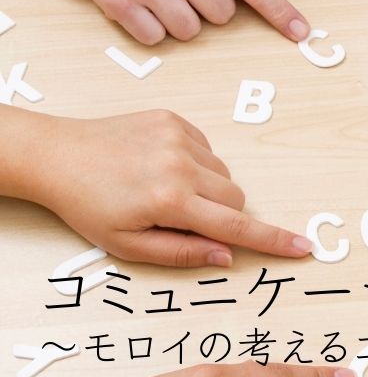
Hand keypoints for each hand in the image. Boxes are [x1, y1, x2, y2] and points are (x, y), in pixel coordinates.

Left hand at [1, 107, 311, 267]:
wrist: (56, 155)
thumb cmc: (86, 204)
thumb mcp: (128, 245)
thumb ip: (182, 252)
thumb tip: (226, 255)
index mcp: (171, 200)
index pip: (236, 226)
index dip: (273, 240)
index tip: (303, 247)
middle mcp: (181, 165)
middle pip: (236, 199)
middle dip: (222, 215)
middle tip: (183, 220)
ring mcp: (179, 138)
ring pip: (225, 174)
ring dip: (209, 189)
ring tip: (165, 190)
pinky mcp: (175, 120)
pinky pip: (208, 150)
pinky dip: (196, 164)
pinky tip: (161, 168)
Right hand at [58, 0, 309, 44]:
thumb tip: (265, 6)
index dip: (280, 13)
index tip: (300, 33)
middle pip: (221, 17)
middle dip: (207, 7)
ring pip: (190, 32)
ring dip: (181, 20)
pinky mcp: (120, 3)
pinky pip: (156, 39)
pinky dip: (152, 28)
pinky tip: (142, 3)